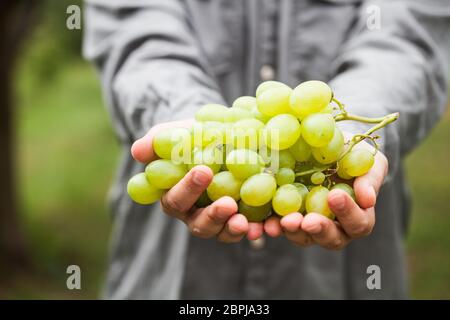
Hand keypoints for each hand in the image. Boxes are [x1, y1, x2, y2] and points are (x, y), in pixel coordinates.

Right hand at [131, 119, 263, 242]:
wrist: (218, 137)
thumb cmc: (190, 137)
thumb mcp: (174, 134)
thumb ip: (157, 142)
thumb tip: (137, 151)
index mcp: (176, 198)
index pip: (176, 200)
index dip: (187, 189)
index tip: (204, 171)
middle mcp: (195, 214)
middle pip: (199, 225)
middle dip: (213, 217)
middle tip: (227, 204)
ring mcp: (220, 219)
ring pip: (223, 232)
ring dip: (233, 229)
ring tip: (246, 222)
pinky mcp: (243, 216)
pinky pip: (248, 229)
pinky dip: (257, 229)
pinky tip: (268, 225)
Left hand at [264, 136, 387, 249]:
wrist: (324, 149)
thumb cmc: (352, 156)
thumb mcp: (367, 160)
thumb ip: (370, 177)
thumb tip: (368, 199)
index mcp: (357, 216)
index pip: (358, 223)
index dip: (348, 213)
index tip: (334, 195)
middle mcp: (334, 227)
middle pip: (330, 239)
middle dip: (318, 230)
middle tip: (307, 222)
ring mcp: (308, 226)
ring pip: (303, 238)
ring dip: (293, 232)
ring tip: (283, 223)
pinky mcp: (286, 218)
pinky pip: (279, 227)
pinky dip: (270, 227)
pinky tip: (262, 224)